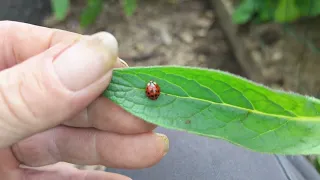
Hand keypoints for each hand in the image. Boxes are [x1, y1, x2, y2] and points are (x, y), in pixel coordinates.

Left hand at [0, 21, 168, 179]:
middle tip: (148, 116)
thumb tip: (96, 56)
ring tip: (151, 148)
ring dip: (114, 145)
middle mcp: (1, 106)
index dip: (88, 58)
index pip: (40, 48)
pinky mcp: (14, 179)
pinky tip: (120, 178)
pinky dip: (93, 179)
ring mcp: (7, 144)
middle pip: (65, 98)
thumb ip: (32, 91)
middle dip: (112, 108)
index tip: (125, 73)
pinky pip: (58, 177)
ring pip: (68, 140)